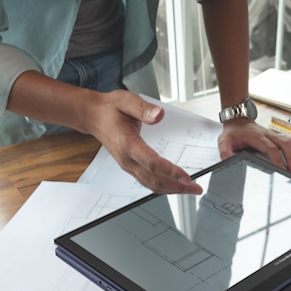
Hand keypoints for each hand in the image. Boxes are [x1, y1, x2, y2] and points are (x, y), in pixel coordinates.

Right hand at [85, 90, 202, 194]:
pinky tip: (176, 186)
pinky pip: (148, 182)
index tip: (187, 177)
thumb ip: (143, 109)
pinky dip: (164, 187)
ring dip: (172, 190)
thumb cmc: (110, 108)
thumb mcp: (126, 100)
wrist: (94, 117)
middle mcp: (127, 159)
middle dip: (177, 186)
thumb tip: (159, 115)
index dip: (170, 171)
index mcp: (127, 144)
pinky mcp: (131, 167)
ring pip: (152, 184)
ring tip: (191, 189)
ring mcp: (128, 166)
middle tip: (196, 188)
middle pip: (154, 180)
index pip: (151, 163)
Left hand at [218, 119, 290, 173]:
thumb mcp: (224, 141)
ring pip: (289, 141)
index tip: (282, 169)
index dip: (278, 159)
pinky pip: (289, 140)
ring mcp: (272, 133)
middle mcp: (266, 134)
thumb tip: (228, 161)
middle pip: (284, 143)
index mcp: (256, 137)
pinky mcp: (275, 135)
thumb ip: (225, 152)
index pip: (271, 148)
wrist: (236, 119)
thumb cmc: (232, 131)